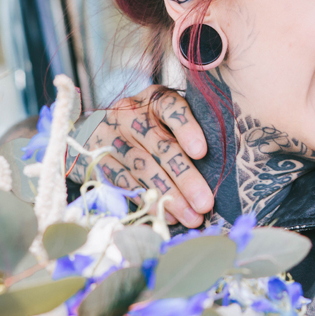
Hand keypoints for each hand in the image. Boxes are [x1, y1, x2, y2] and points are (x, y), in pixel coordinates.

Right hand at [68, 86, 213, 226]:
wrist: (94, 128)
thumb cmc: (148, 125)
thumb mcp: (167, 117)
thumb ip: (188, 131)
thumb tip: (220, 165)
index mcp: (154, 99)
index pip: (172, 107)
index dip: (187, 128)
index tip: (202, 151)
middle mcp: (130, 114)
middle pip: (161, 147)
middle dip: (186, 178)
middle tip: (205, 203)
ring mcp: (111, 136)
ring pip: (144, 169)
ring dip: (170, 197)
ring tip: (191, 217)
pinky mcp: (97, 158)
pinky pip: (125, 183)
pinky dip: (148, 201)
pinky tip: (167, 215)